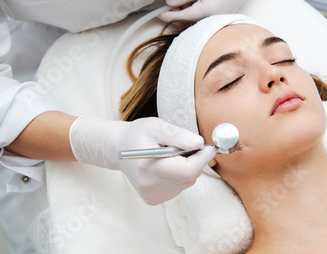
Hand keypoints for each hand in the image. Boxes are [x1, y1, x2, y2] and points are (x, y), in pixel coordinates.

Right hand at [69, 116, 215, 204]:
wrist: (118, 149)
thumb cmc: (137, 134)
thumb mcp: (156, 126)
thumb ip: (177, 134)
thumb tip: (199, 143)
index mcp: (149, 167)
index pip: (187, 170)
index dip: (202, 158)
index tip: (209, 147)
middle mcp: (150, 186)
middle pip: (189, 177)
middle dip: (195, 160)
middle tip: (186, 145)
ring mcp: (152, 195)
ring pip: (186, 182)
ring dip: (187, 168)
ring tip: (171, 155)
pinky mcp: (154, 199)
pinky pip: (179, 187)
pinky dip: (180, 176)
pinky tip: (166, 166)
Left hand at [159, 0, 258, 21]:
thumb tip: (168, 4)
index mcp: (206, 12)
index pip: (182, 17)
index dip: (168, 15)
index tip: (158, 13)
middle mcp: (210, 20)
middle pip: (187, 17)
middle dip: (179, 6)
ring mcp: (214, 19)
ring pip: (193, 14)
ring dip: (187, 3)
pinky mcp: (216, 16)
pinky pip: (200, 12)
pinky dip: (195, 3)